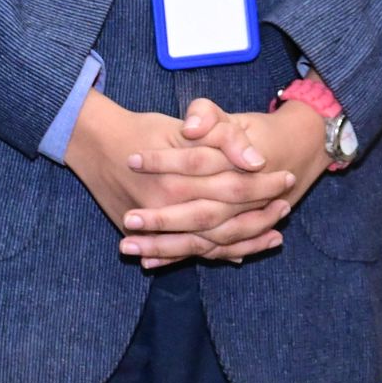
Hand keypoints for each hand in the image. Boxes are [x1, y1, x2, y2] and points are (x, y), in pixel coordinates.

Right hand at [65, 91, 296, 268]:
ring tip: (274, 238)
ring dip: (246, 242)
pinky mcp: (150, 239)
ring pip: (212, 244)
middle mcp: (172, 210)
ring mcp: (160, 229)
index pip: (235, 187)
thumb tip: (255, 159)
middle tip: (286, 208)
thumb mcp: (181, 126)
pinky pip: (190, 253)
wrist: (94, 144)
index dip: (264, 184)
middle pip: (228, 219)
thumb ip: (220, 139)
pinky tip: (239, 256)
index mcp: (182, 180)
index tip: (286, 179)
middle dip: (261, 216)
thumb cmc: (141, 130)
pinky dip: (216, 255)